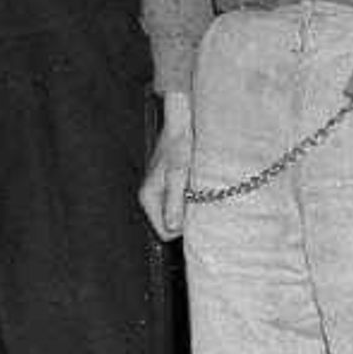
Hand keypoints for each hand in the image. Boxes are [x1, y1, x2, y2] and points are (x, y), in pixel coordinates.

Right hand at [140, 99, 192, 241]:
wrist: (181, 121)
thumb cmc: (179, 141)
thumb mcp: (179, 171)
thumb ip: (174, 200)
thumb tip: (173, 228)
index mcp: (148, 197)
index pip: (165, 232)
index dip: (183, 227)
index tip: (198, 213)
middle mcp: (152, 197)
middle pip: (172, 225)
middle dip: (189, 218)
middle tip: (204, 200)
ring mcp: (162, 192)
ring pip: (180, 215)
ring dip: (193, 208)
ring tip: (203, 190)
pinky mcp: (172, 185)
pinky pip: (184, 203)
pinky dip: (195, 198)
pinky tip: (202, 186)